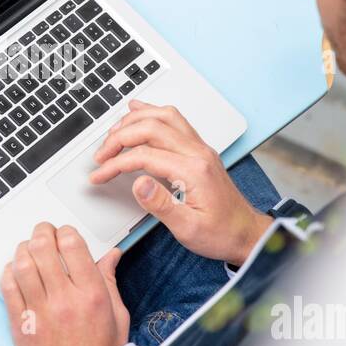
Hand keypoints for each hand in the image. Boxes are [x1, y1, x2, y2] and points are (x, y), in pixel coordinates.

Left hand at [1, 223, 127, 345]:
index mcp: (92, 295)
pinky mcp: (21, 326)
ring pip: (22, 265)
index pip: (73, 245)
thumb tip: (111, 255)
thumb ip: (110, 281)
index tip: (63, 233)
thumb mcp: (118, 317)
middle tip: (42, 233)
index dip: (65, 232)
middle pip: (43, 248)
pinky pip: (8, 289)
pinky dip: (9, 273)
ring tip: (27, 249)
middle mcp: (65, 301)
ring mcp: (40, 313)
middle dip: (41, 233)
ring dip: (23, 250)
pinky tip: (14, 271)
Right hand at [90, 99, 270, 265]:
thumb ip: (161, 205)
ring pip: (164, 117)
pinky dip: (153, 113)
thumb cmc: (221, 233)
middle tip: (101, 154)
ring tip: (113, 132)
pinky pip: (175, 120)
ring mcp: (200, 148)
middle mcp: (198, 152)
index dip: (116, 163)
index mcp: (194, 170)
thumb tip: (138, 183)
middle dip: (120, 137)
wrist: (246, 234)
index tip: (100, 174)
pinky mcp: (199, 150)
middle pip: (151, 128)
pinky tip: (139, 111)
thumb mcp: (188, 229)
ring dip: (135, 120)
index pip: (145, 155)